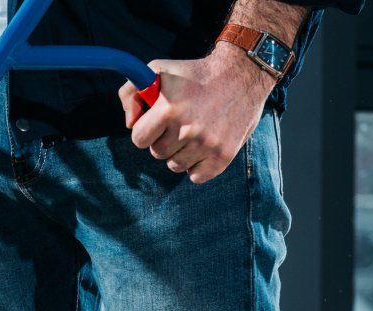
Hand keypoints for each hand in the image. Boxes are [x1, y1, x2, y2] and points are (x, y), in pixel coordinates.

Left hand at [117, 42, 273, 183]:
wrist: (242, 72)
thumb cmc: (194, 73)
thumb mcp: (158, 71)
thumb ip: (131, 93)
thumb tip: (129, 124)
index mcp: (168, 109)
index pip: (139, 139)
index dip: (146, 130)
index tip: (158, 121)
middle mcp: (188, 129)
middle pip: (157, 153)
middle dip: (165, 139)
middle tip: (181, 122)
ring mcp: (207, 145)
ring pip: (175, 166)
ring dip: (181, 152)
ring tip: (195, 130)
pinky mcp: (223, 156)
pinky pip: (196, 177)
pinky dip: (198, 165)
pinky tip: (205, 145)